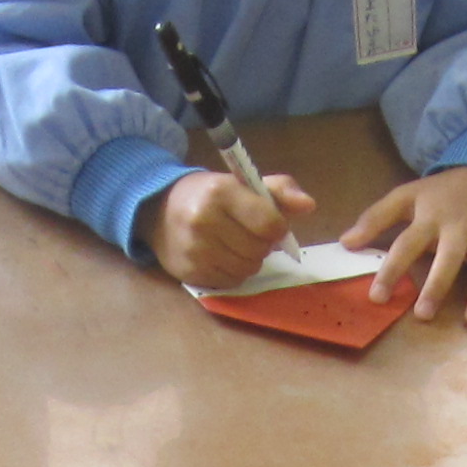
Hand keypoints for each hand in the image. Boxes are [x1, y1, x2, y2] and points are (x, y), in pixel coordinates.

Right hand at [150, 168, 316, 292]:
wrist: (158, 211)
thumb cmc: (209, 196)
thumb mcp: (242, 183)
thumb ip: (279, 191)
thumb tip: (309, 206)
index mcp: (221, 192)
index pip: (270, 223)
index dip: (277, 226)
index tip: (268, 222)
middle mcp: (204, 221)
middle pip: (260, 249)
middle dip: (262, 244)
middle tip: (248, 233)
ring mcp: (195, 250)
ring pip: (248, 269)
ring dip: (249, 260)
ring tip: (235, 245)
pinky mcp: (190, 272)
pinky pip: (231, 282)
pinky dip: (234, 272)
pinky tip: (222, 257)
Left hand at [345, 164, 466, 324]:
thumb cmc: (444, 192)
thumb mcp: (407, 195)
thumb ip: (376, 218)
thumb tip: (346, 242)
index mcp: (431, 218)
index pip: (407, 244)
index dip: (391, 270)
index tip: (376, 296)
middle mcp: (461, 230)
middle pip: (448, 259)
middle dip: (437, 286)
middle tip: (423, 315)